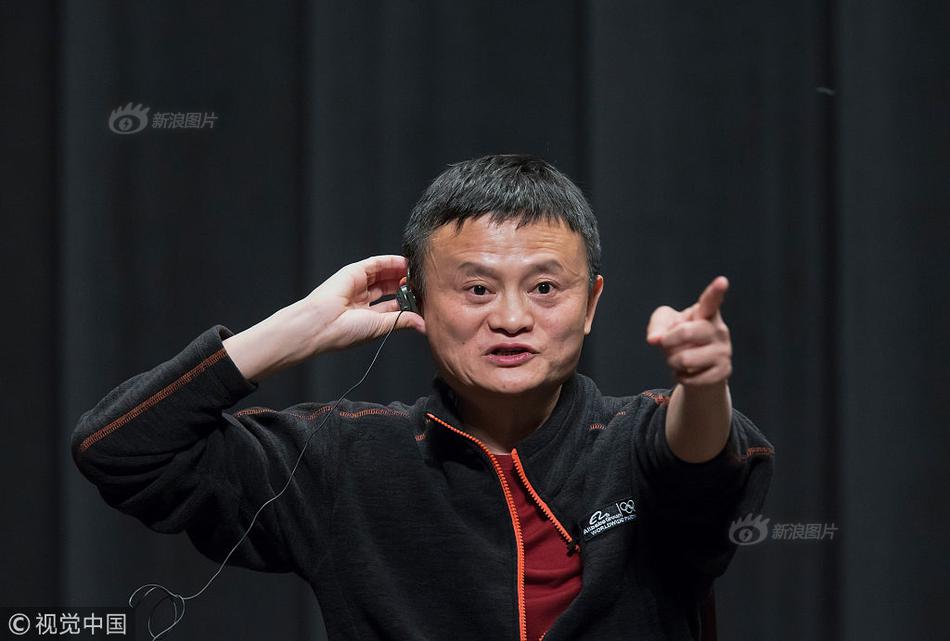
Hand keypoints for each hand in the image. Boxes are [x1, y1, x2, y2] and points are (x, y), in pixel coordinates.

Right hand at [223, 255, 424, 382]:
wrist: (322, 324)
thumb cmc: (346, 331)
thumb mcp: (381, 326)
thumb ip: (402, 321)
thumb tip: (424, 325)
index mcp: (368, 316)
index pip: (393, 304)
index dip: (409, 300)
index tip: (424, 298)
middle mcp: (363, 300)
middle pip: (390, 288)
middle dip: (407, 285)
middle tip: (424, 283)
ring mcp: (358, 285)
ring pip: (385, 275)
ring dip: (402, 272)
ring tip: (418, 272)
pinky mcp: (354, 272)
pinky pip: (376, 264)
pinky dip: (391, 262)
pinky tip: (405, 263)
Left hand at [645, 276, 731, 386]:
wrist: (695, 369)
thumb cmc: (679, 339)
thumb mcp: (665, 325)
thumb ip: (657, 324)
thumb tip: (654, 340)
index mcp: (706, 313)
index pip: (711, 301)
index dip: (716, 291)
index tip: (722, 281)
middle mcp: (719, 330)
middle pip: (686, 332)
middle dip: (668, 341)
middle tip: (667, 344)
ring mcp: (724, 351)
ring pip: (685, 358)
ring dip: (672, 362)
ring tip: (679, 360)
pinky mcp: (723, 371)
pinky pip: (689, 377)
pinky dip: (680, 376)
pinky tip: (688, 373)